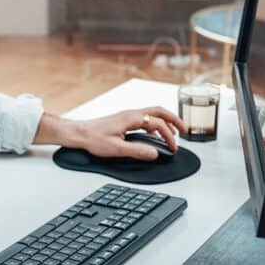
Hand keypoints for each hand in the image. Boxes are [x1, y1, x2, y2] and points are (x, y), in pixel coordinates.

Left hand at [35, 107, 185, 160]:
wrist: (78, 133)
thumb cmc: (93, 138)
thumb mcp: (116, 148)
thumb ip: (137, 151)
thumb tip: (155, 153)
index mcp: (132, 118)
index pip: (158, 123)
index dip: (169, 136)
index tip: (173, 148)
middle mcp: (131, 113)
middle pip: (159, 110)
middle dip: (174, 119)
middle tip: (185, 130)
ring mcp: (128, 115)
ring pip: (153, 112)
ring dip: (166, 120)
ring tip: (175, 131)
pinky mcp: (124, 119)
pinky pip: (146, 117)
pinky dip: (156, 122)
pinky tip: (156, 133)